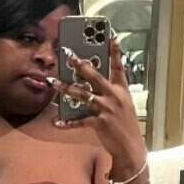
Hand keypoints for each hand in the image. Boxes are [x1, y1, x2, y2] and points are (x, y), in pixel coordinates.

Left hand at [54, 36, 147, 173]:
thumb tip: (94, 80)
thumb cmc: (125, 124)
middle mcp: (114, 96)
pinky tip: (56, 122)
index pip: (119, 66)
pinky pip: (79, 120)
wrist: (131, 148)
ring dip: (65, 88)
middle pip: (95, 76)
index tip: (110, 35)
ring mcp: (106, 109)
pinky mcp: (99, 123)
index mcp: (121, 90)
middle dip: (80, 65)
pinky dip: (67, 122)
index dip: (115, 51)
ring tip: (52, 82)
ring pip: (82, 95)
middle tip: (68, 55)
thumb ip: (111, 90)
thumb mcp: (123, 104)